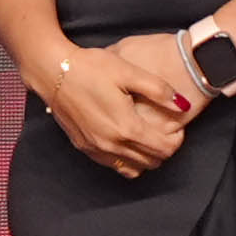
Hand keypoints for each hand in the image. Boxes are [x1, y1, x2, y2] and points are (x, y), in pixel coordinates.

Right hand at [35, 31, 202, 177]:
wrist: (52, 70)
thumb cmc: (91, 67)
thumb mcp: (128, 72)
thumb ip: (159, 90)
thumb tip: (183, 105)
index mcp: (126, 127)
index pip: (165, 149)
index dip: (177, 139)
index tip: (176, 124)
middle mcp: (111, 145)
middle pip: (152, 162)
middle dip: (164, 149)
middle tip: (164, 128)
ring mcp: (96, 149)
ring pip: (133, 169)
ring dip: (145, 157)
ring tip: (146, 134)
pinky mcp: (84, 147)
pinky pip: (113, 165)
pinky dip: (126, 158)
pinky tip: (125, 137)